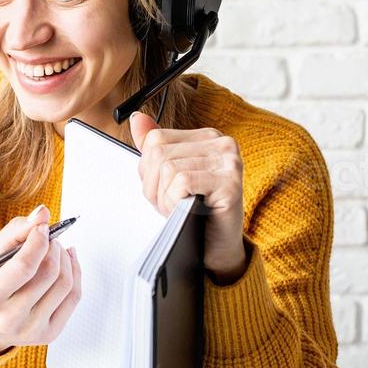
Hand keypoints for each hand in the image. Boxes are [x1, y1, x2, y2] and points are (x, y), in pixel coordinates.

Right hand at [0, 204, 81, 355]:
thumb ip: (16, 231)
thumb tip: (43, 213)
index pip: (23, 268)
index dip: (38, 242)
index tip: (42, 228)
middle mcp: (10, 319)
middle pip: (48, 274)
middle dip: (52, 247)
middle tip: (48, 237)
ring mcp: (32, 330)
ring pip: (65, 284)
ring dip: (65, 258)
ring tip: (55, 249)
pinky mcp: (50, 334)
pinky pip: (74, 297)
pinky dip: (75, 272)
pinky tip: (67, 262)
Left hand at [129, 111, 248, 282]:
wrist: (217, 248)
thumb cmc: (195, 213)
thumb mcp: (168, 178)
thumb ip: (155, 147)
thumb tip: (137, 119)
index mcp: (206, 137)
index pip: (156, 139)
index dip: (148, 170)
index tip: (163, 189)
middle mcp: (221, 144)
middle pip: (159, 153)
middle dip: (154, 187)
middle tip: (171, 204)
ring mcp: (229, 162)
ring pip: (168, 168)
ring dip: (165, 198)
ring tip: (180, 208)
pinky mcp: (230, 184)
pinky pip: (182, 182)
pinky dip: (175, 201)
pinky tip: (188, 210)